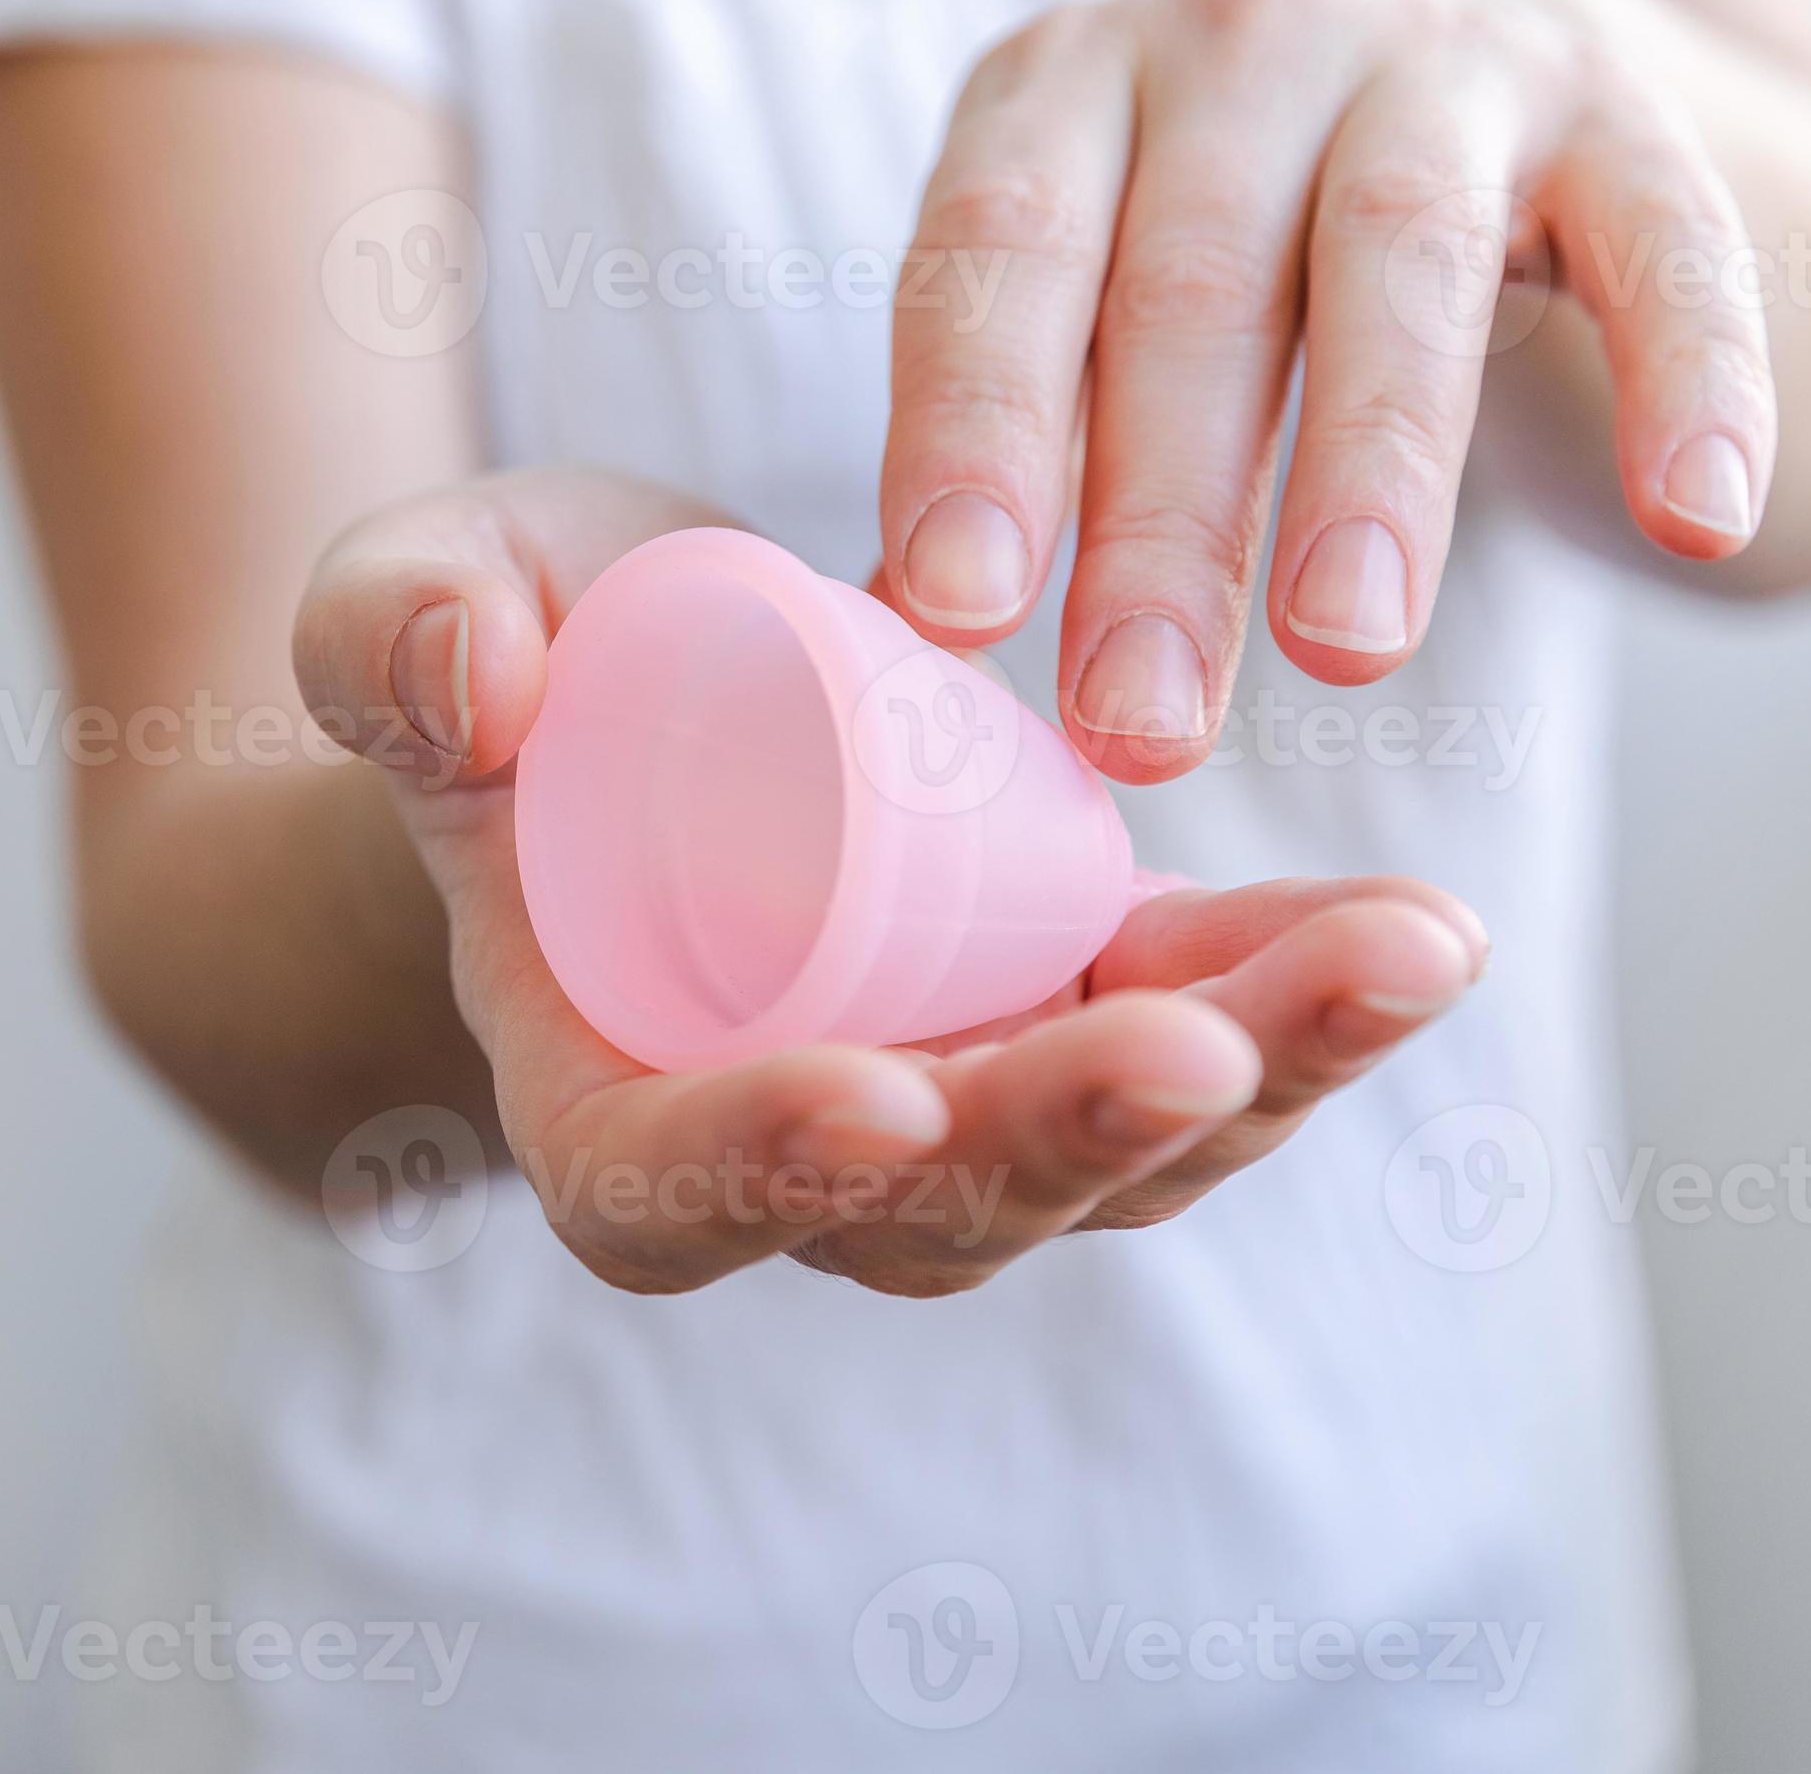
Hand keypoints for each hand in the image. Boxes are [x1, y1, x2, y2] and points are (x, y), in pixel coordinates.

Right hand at [296, 468, 1488, 1294]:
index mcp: (601, 1098)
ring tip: (1397, 954)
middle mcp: (792, 1157)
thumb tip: (471, 673)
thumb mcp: (413, 605)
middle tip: (1196, 1047)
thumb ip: (398, 626)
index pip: (668, 1186)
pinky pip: (1202, 1052)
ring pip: (1114, 1156)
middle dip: (1073, 1133)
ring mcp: (954, 1104)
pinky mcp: (1069, 1018)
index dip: (761, 1165)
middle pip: (943, 1204)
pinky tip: (1413, 933)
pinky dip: (1306, 1003)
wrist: (625, 682)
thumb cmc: (500, 663)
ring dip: (1263, 1074)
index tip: (875, 1092)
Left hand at [879, 0, 1776, 780]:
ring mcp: (1442, 59)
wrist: (1480, 47)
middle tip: (1139, 720)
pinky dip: (1689, 380)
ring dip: (1370, 468)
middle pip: (1190, 290)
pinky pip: (1669, 247)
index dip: (971, 433)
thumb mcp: (1093, 286)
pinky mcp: (1626, 109)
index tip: (958, 611)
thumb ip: (1023, 435)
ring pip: (1398, 261)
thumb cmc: (1228, 232)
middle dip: (1159, 524)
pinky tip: (1694, 524)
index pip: (997, 257)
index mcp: (1066, 90)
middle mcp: (1242, 40)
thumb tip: (910, 646)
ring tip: (1345, 651)